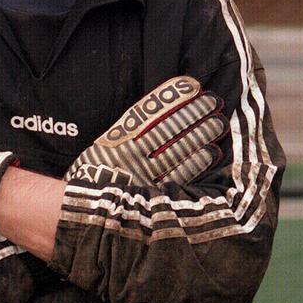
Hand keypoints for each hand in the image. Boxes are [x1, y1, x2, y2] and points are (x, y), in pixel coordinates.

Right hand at [66, 76, 225, 185]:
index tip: (191, 86)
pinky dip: (196, 163)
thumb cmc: (95, 177)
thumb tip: (160, 110)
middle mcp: (130, 155)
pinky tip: (211, 152)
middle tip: (213, 101)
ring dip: (199, 135)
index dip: (173, 98)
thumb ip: (127, 131)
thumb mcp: (103, 148)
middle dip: (193, 113)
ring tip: (218, 122)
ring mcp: (143, 176)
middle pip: (168, 129)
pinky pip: (179, 178)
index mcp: (117, 140)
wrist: (84, 216)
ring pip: (177, 150)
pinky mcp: (153, 197)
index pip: (150, 112)